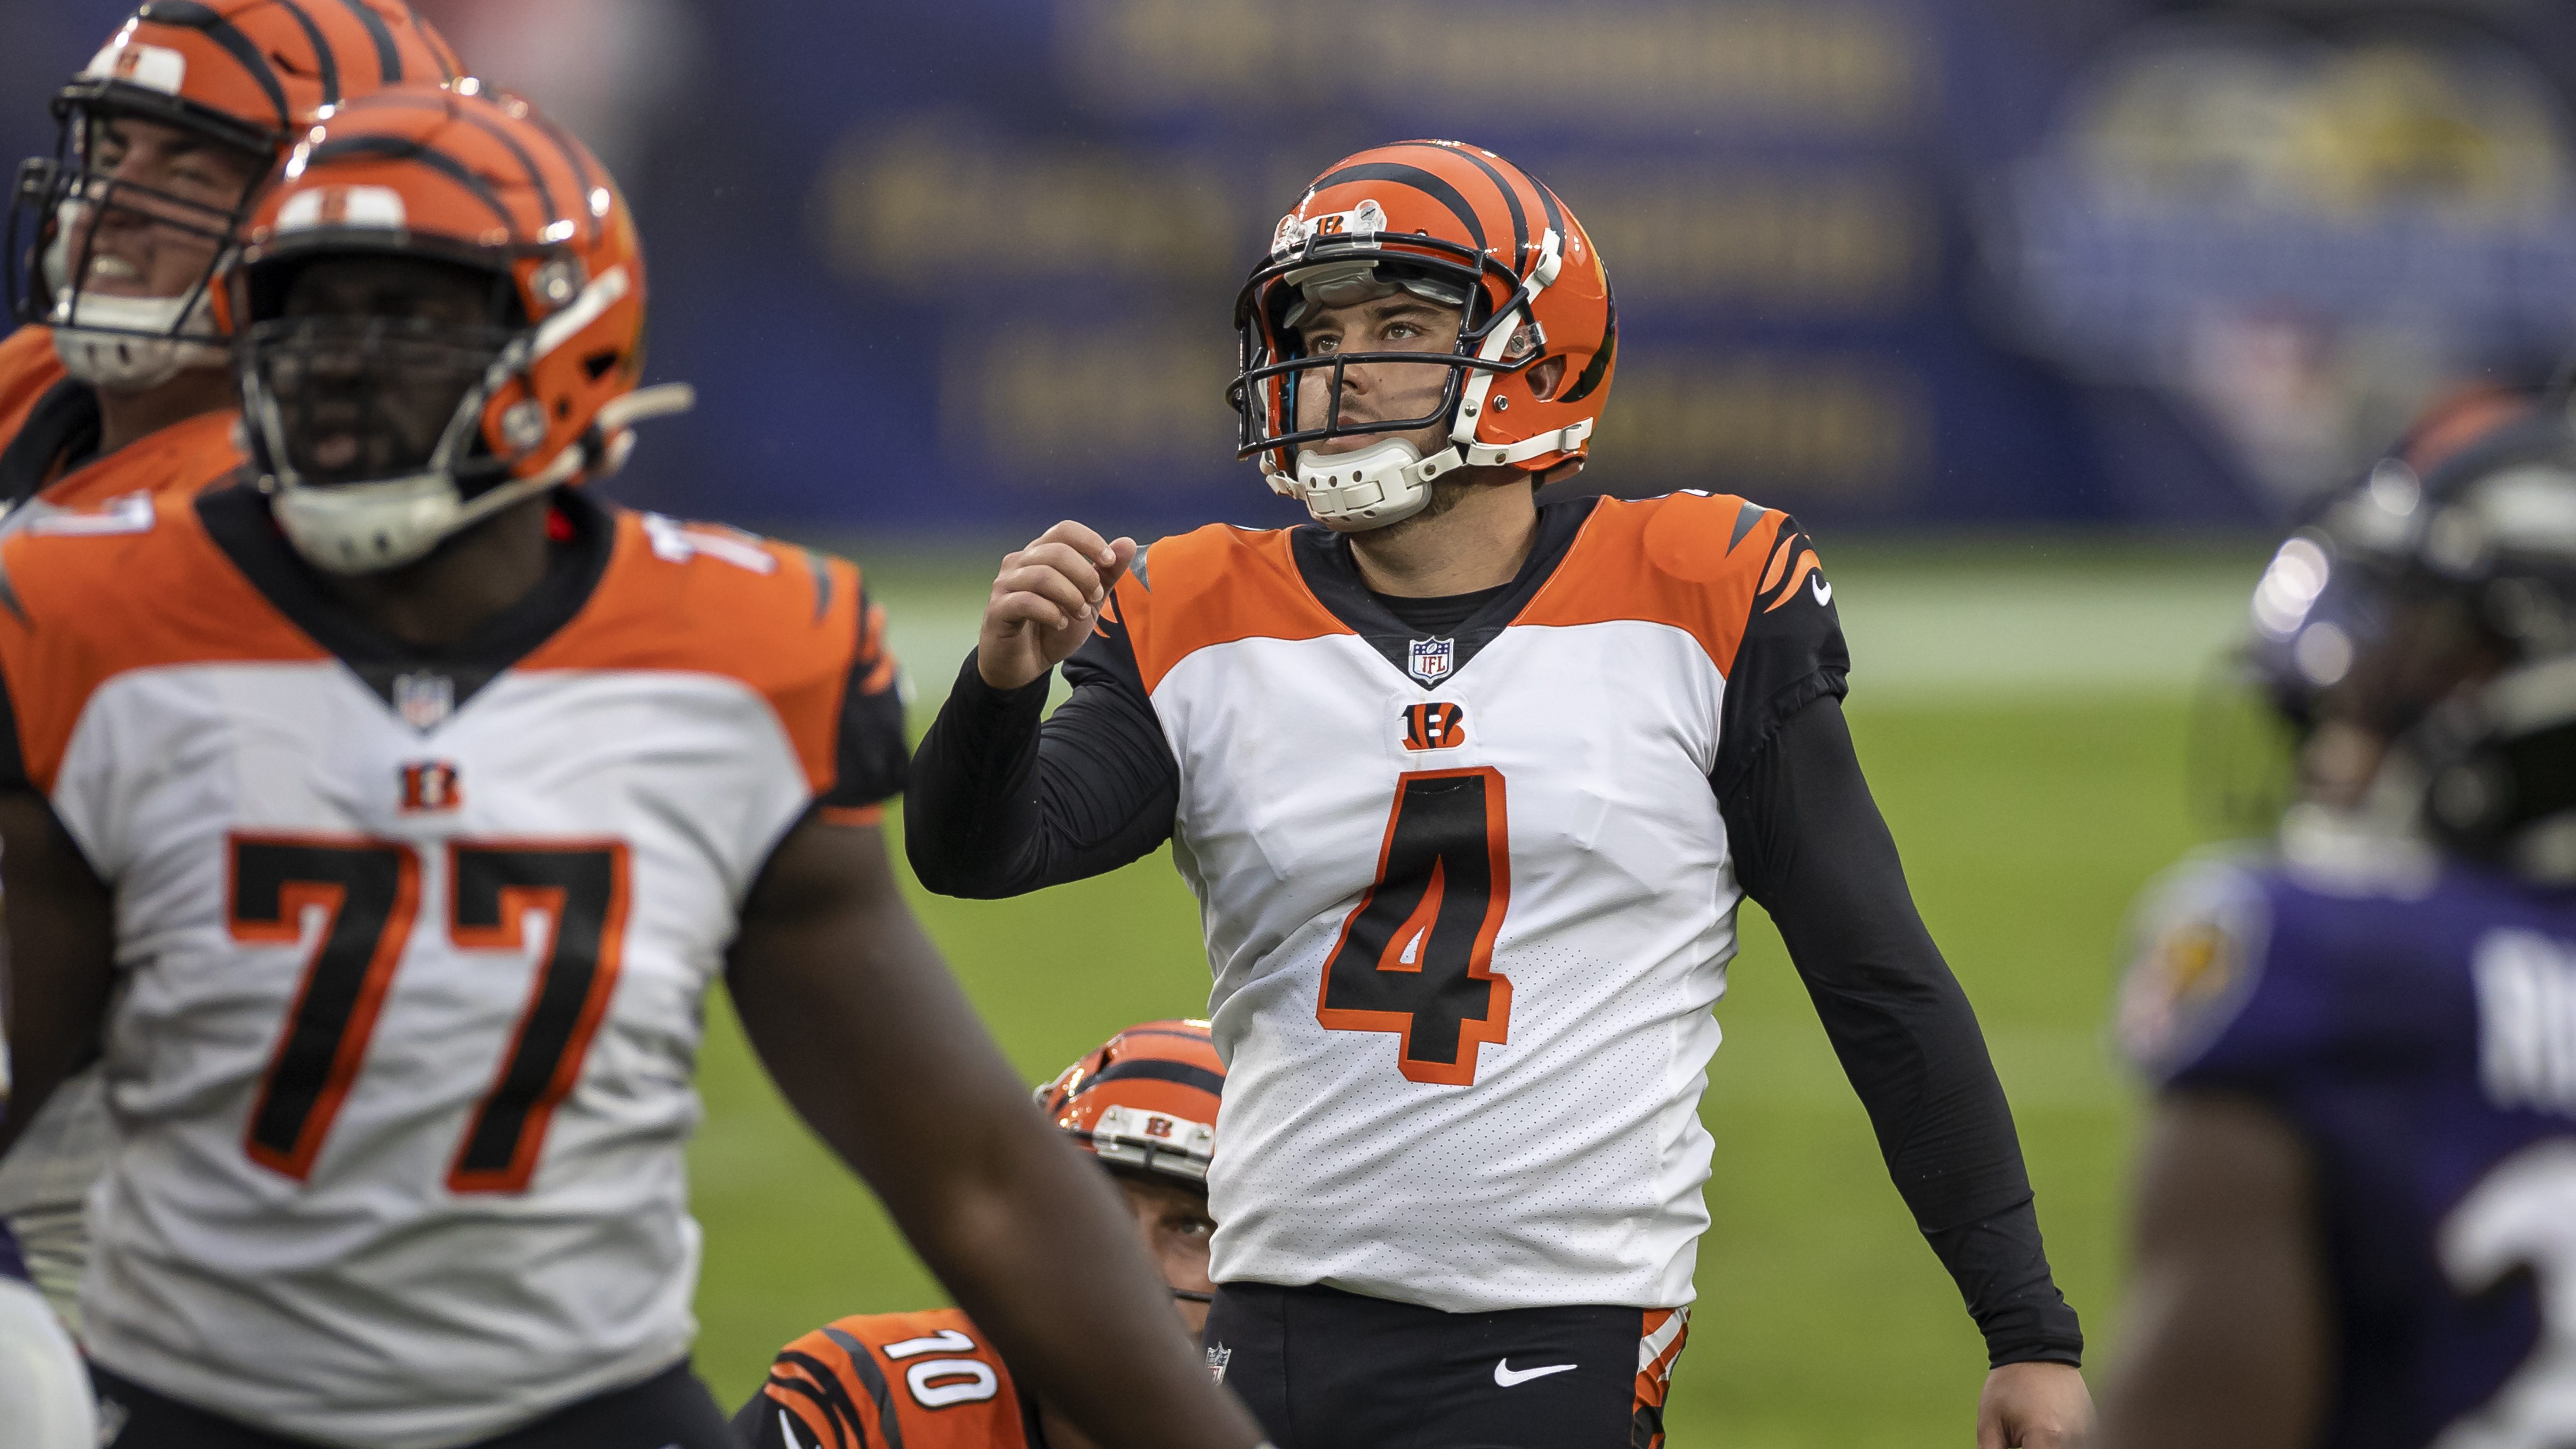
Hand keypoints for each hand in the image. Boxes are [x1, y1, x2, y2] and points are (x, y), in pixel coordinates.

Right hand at [977, 521, 1135, 690]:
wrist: (1024, 664)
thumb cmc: (1053, 628)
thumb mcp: (1089, 601)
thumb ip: (1107, 574)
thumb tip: (1127, 543)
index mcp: (1040, 554)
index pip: (1064, 530)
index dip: (1090, 542)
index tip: (1110, 561)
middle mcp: (1019, 562)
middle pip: (1057, 551)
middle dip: (1085, 576)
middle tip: (1094, 598)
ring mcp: (1005, 584)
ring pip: (1042, 575)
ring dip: (1071, 596)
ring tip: (1080, 614)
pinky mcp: (998, 609)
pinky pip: (1026, 601)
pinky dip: (1051, 613)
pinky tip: (1060, 624)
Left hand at [1979, 1361, 2092, 1447]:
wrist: (2038, 1348)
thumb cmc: (2011, 1383)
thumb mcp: (1990, 1421)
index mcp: (2047, 1439)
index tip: (2017, 1445)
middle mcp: (2075, 1440)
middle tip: (2023, 1438)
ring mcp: (2089, 1433)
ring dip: (2049, 1445)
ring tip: (2034, 1428)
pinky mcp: (2095, 1427)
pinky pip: (2081, 1442)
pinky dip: (2062, 1440)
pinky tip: (2050, 1427)